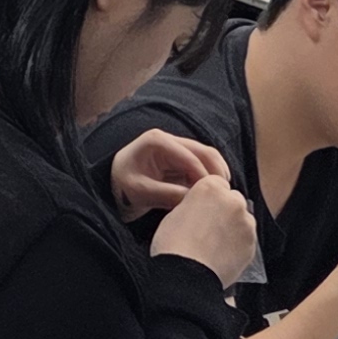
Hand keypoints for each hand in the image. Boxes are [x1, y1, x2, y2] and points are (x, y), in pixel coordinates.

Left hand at [105, 127, 230, 215]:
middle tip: (224, 195)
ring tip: (222, 196)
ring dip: (216, 175)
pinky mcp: (181, 160)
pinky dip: (209, 179)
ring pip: (207, 158)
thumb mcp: (140, 192)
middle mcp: (169, 140)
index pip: (190, 156)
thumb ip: (166, 194)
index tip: (212, 196)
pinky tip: (214, 194)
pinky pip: (202, 167)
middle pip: (204, 152)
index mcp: (157, 141)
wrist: (113, 187)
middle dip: (217, 172)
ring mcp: (176, 148)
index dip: (204, 176)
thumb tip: (192, 198)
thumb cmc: (122, 187)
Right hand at [156, 171, 257, 285]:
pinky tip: (222, 254)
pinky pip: (246, 239)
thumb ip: (194, 203)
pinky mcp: (252, 244)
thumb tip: (201, 208)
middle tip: (208, 228)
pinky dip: (238, 244)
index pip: (216, 183)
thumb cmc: (173, 245)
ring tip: (215, 244)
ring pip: (243, 219)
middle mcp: (233, 200)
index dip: (208, 197)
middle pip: (233, 199)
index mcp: (210, 188)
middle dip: (224, 210)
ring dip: (234, 227)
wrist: (185, 276)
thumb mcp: (175, 212)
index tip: (202, 209)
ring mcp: (246, 222)